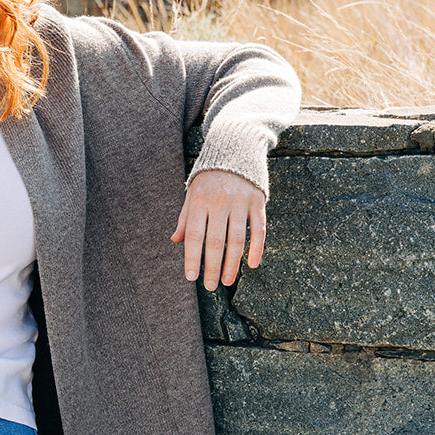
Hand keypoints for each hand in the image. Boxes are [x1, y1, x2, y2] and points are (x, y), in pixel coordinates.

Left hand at [170, 169, 266, 289]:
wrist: (235, 148)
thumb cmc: (209, 177)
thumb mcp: (192, 192)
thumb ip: (185, 217)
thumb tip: (176, 241)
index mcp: (199, 201)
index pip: (194, 236)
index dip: (192, 258)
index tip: (191, 278)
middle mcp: (219, 202)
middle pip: (215, 242)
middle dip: (211, 267)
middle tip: (210, 286)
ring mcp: (240, 201)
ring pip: (236, 239)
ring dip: (232, 263)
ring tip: (227, 281)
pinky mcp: (257, 201)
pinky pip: (259, 229)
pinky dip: (257, 248)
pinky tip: (251, 264)